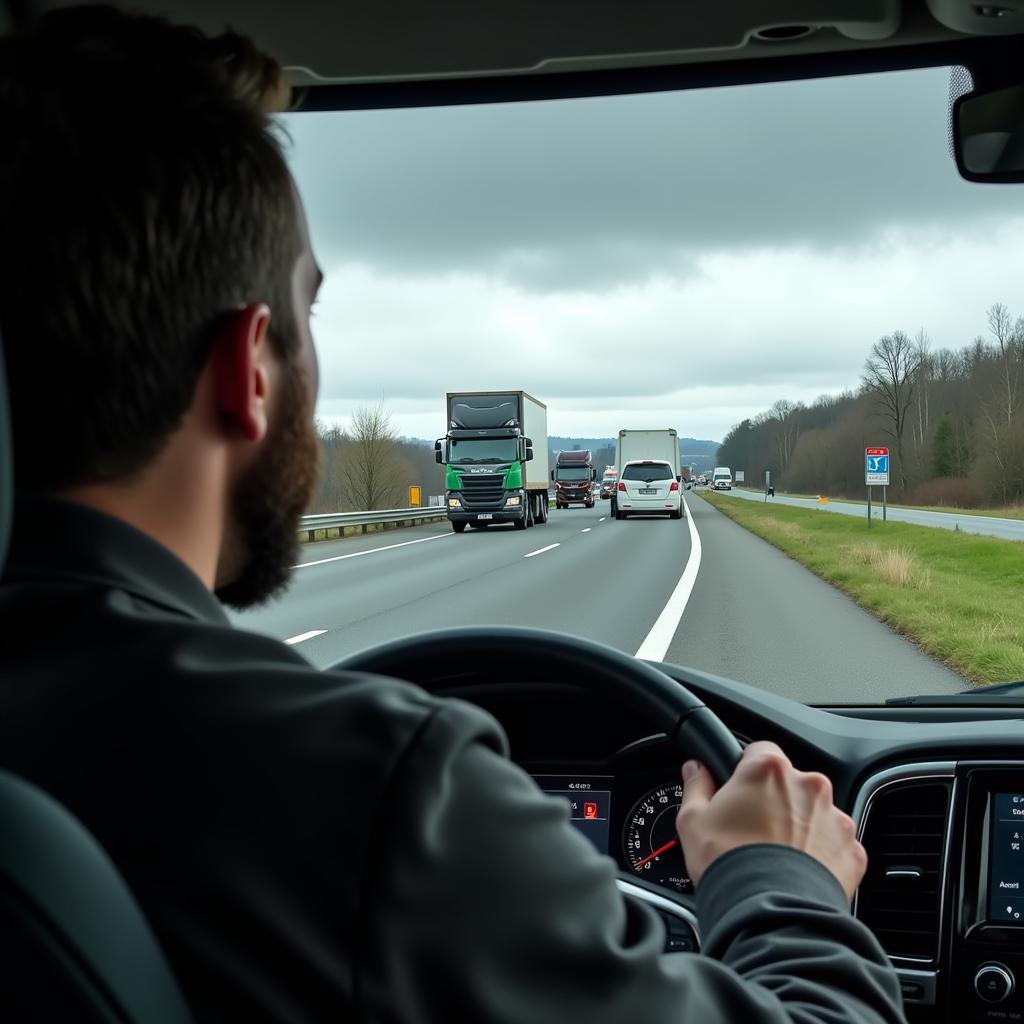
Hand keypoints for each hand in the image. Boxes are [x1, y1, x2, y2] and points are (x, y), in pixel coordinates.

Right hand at [676, 741, 865, 901]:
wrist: (770, 915)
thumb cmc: (729, 863)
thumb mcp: (693, 820)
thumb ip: (697, 786)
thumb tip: (695, 771)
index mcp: (768, 769)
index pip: (759, 750)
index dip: (745, 771)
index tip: (737, 791)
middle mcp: (808, 786)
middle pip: (790, 782)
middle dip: (775, 800)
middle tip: (753, 829)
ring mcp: (835, 819)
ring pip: (816, 813)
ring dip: (801, 826)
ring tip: (777, 857)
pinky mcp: (852, 851)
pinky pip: (836, 846)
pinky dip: (822, 856)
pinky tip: (798, 873)